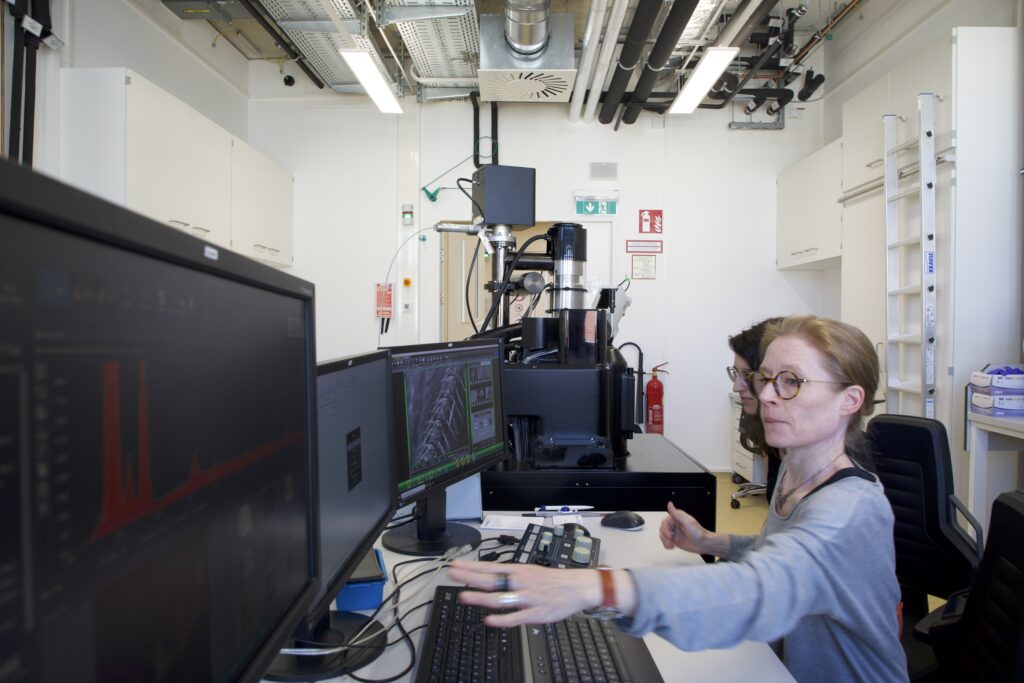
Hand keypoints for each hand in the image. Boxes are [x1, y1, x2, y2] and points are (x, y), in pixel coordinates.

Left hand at [447, 560, 602, 627]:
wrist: (577, 587)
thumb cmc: (552, 580)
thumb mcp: (530, 571)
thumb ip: (509, 576)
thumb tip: (489, 576)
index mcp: (519, 571)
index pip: (489, 567)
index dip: (470, 566)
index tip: (454, 564)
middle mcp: (520, 582)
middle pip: (490, 579)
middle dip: (469, 577)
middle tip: (451, 573)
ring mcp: (527, 598)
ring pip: (500, 598)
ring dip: (480, 597)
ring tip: (463, 595)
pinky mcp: (536, 613)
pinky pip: (516, 617)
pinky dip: (502, 619)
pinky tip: (489, 620)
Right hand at [659, 501, 710, 553]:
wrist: (704, 544)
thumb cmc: (698, 533)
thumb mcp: (687, 523)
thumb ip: (676, 514)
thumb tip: (670, 504)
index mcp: (677, 518)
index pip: (665, 522)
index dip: (665, 529)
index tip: (670, 534)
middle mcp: (674, 525)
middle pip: (662, 529)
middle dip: (665, 536)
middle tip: (671, 540)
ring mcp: (674, 533)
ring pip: (662, 536)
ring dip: (665, 541)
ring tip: (672, 545)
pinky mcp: (674, 540)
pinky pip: (665, 541)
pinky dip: (667, 545)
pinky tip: (673, 546)